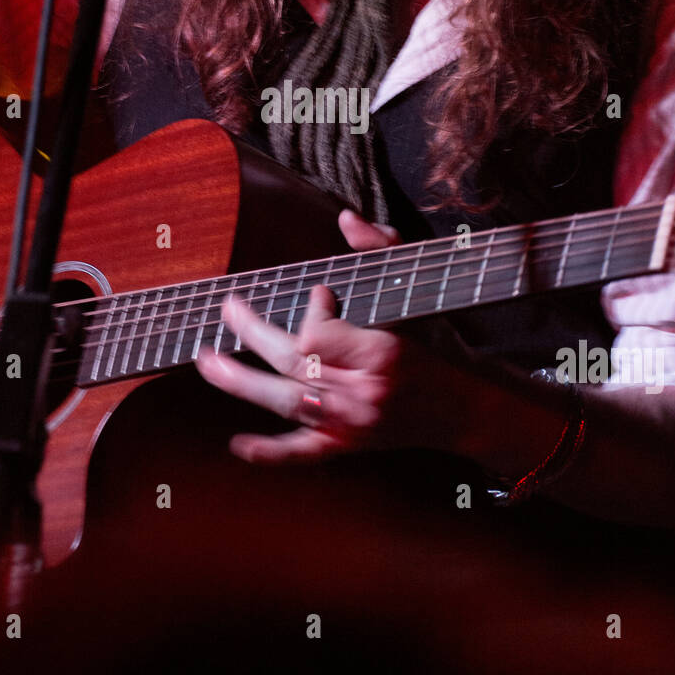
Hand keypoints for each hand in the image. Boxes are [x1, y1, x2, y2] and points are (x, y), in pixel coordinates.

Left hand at [194, 208, 467, 462]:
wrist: (468, 408)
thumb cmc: (442, 344)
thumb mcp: (420, 289)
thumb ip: (382, 250)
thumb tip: (346, 220)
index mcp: (384, 354)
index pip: (320, 334)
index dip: (313, 309)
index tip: (321, 292)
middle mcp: (364, 394)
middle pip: (293, 363)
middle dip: (253, 332)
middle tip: (228, 308)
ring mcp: (354, 426)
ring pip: (287, 403)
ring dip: (242, 382)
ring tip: (206, 360)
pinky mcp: (350, 448)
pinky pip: (304, 455)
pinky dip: (270, 453)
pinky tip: (238, 445)